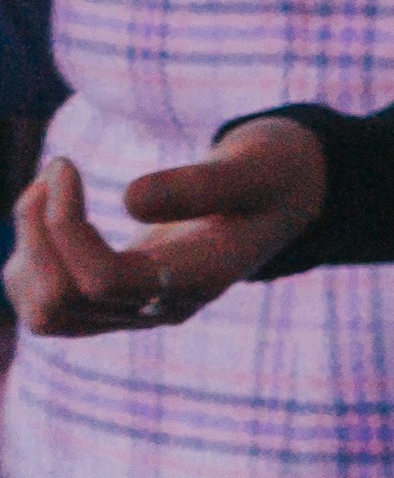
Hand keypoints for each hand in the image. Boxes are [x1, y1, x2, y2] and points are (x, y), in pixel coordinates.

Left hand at [8, 121, 327, 336]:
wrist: (282, 198)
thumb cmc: (271, 175)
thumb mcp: (254, 167)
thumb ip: (201, 185)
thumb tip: (129, 199)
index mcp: (200, 278)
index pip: (103, 280)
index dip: (65, 227)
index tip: (65, 164)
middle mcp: (163, 308)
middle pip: (62, 302)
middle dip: (38, 234)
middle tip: (56, 169)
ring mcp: (136, 311)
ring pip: (46, 313)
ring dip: (28, 250)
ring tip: (49, 187)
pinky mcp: (114, 302)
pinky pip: (47, 305)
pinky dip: (30, 259)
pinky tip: (52, 212)